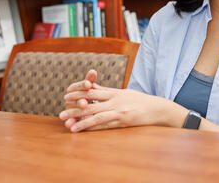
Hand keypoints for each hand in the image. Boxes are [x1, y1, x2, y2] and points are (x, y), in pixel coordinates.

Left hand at [59, 84, 184, 131]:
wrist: (157, 108)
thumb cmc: (140, 100)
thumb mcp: (123, 92)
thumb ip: (107, 91)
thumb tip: (92, 87)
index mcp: (115, 91)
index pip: (93, 90)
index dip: (78, 92)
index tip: (66, 95)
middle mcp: (115, 100)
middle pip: (91, 102)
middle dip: (75, 107)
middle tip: (61, 112)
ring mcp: (119, 110)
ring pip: (95, 115)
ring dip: (80, 120)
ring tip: (67, 124)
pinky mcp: (123, 121)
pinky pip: (104, 125)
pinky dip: (91, 128)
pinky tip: (82, 130)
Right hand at [63, 69, 97, 127]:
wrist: (92, 109)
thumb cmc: (91, 95)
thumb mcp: (91, 88)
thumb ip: (90, 80)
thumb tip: (93, 71)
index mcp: (73, 90)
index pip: (76, 87)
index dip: (82, 85)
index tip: (89, 84)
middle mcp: (69, 100)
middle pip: (74, 99)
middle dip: (80, 99)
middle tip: (85, 101)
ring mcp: (69, 111)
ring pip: (71, 110)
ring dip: (75, 111)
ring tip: (82, 109)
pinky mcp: (71, 121)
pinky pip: (70, 122)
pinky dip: (69, 122)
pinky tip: (70, 124)